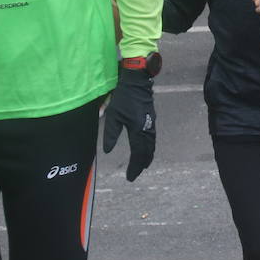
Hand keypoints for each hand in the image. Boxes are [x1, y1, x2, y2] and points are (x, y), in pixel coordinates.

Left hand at [101, 67, 155, 181]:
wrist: (138, 82)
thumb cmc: (123, 98)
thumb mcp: (113, 115)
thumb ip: (110, 134)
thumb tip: (107, 151)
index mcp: (137, 129)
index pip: (137, 153)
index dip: (134, 167)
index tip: (130, 177)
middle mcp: (146, 129)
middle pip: (147, 151)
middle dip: (141, 164)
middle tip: (135, 174)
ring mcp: (150, 124)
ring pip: (151, 145)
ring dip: (147, 156)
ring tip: (142, 165)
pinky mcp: (151, 119)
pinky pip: (152, 138)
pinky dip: (149, 148)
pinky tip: (146, 149)